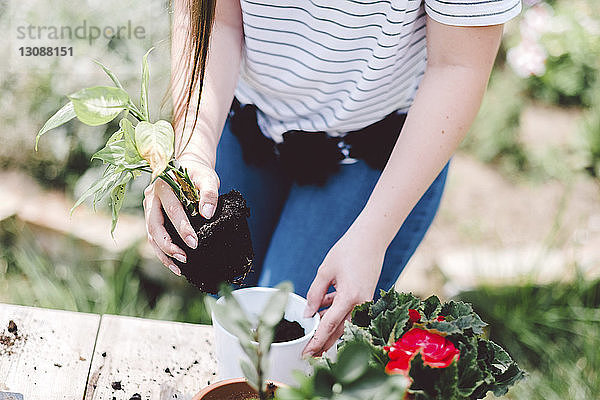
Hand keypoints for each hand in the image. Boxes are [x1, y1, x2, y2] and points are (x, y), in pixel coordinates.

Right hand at [143, 156, 219, 275]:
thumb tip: (208, 213)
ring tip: (179, 267)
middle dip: (169, 245)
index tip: (194, 243)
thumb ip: (209, 193)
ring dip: (163, 253)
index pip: (172, 209)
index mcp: (163, 185)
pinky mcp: (151, 217)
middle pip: (155, 225)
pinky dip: (162, 252)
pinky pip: (153, 237)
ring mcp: (149, 208)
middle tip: (185, 258)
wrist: (187, 167)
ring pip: (151, 234)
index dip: (182, 228)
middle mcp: (151, 197)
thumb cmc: (198, 173)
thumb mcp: (207, 178)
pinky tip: (174, 264)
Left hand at [302, 231, 384, 356]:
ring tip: (312, 336)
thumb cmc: (348, 250)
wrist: (371, 239)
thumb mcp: (325, 271)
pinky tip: (321, 311)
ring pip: (344, 323)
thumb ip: (315, 294)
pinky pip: (348, 312)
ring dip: (328, 329)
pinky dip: (335, 314)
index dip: (317, 341)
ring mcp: (365, 302)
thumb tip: (308, 314)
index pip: (330, 325)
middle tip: (308, 355)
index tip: (306, 353)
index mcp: (350, 297)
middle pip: (340, 331)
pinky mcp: (365, 298)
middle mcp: (361, 303)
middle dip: (323, 344)